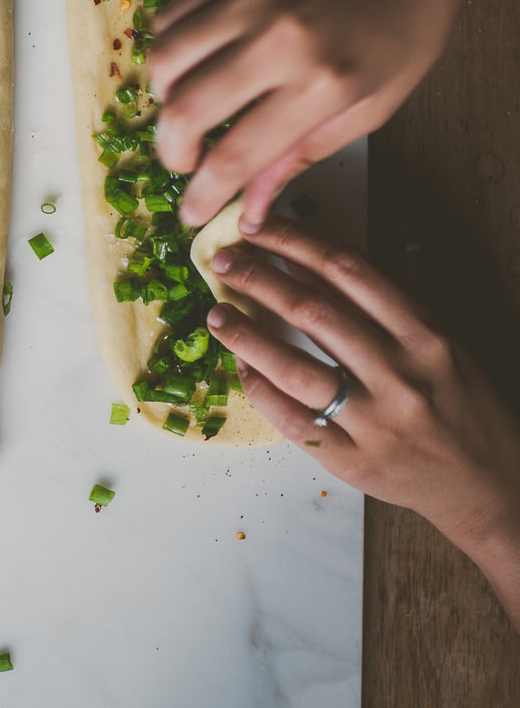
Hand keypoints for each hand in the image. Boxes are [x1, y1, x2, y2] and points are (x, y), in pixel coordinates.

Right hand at [149, 0, 472, 228]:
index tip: (192, 214)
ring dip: (166, 99)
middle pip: (184, 110)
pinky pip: (171, 16)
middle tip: (184, 162)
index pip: (236, 155)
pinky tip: (195, 64)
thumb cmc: (404, 27)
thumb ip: (301, 156)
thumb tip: (250, 208)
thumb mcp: (370, 107)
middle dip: (172, 152)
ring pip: (165, 60)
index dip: (204, 195)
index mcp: (322, 82)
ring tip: (190, 110)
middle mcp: (277, 37)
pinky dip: (170, 50)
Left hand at [206, 214, 519, 627]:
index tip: (257, 226)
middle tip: (223, 262)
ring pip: (293, 367)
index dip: (295, 241)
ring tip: (218, 315)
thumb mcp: (437, 341)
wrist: (490, 482)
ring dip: (245, 335)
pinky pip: (292, 419)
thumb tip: (302, 263)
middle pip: (312, 312)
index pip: (347, 270)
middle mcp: (400, 374)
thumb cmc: (458, 401)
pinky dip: (259, 388)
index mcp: (424, 333)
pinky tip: (242, 367)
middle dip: (258, 279)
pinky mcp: (353, 462)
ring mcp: (375, 422)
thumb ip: (380, 305)